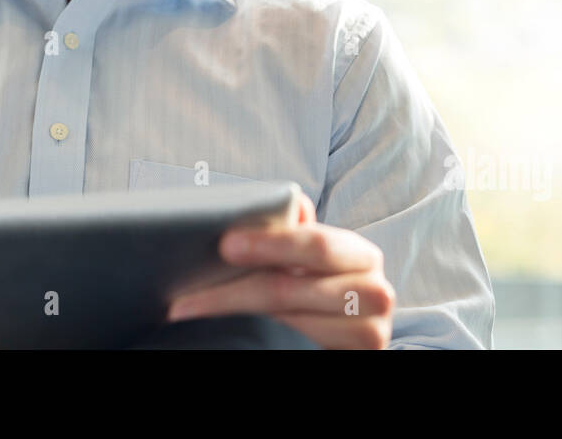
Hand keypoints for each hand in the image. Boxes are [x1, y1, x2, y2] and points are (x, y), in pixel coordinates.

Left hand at [166, 187, 394, 348]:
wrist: (352, 330)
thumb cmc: (326, 285)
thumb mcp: (317, 258)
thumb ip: (298, 231)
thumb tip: (278, 202)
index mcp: (362, 255)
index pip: (315, 245)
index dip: (269, 244)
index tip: (225, 245)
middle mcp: (375, 294)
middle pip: (290, 291)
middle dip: (233, 291)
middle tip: (186, 297)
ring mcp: (368, 334)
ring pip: (286, 327)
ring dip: (233, 321)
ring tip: (192, 314)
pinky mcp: (356, 360)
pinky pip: (296, 351)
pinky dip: (258, 340)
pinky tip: (227, 334)